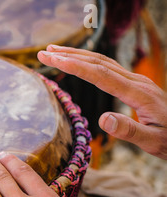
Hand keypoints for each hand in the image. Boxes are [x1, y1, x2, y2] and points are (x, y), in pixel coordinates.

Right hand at [38, 45, 166, 159]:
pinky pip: (108, 68)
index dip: (74, 66)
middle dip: (69, 55)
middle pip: (98, 62)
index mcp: (138, 94)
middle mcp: (136, 82)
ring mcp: (136, 81)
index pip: (100, 75)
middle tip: (44, 52)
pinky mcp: (135, 85)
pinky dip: (88, 63)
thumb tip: (102, 119)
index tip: (52, 59)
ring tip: (54, 52)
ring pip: (102, 62)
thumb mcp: (153, 142)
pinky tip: (79, 63)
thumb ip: (129, 130)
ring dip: (77, 55)